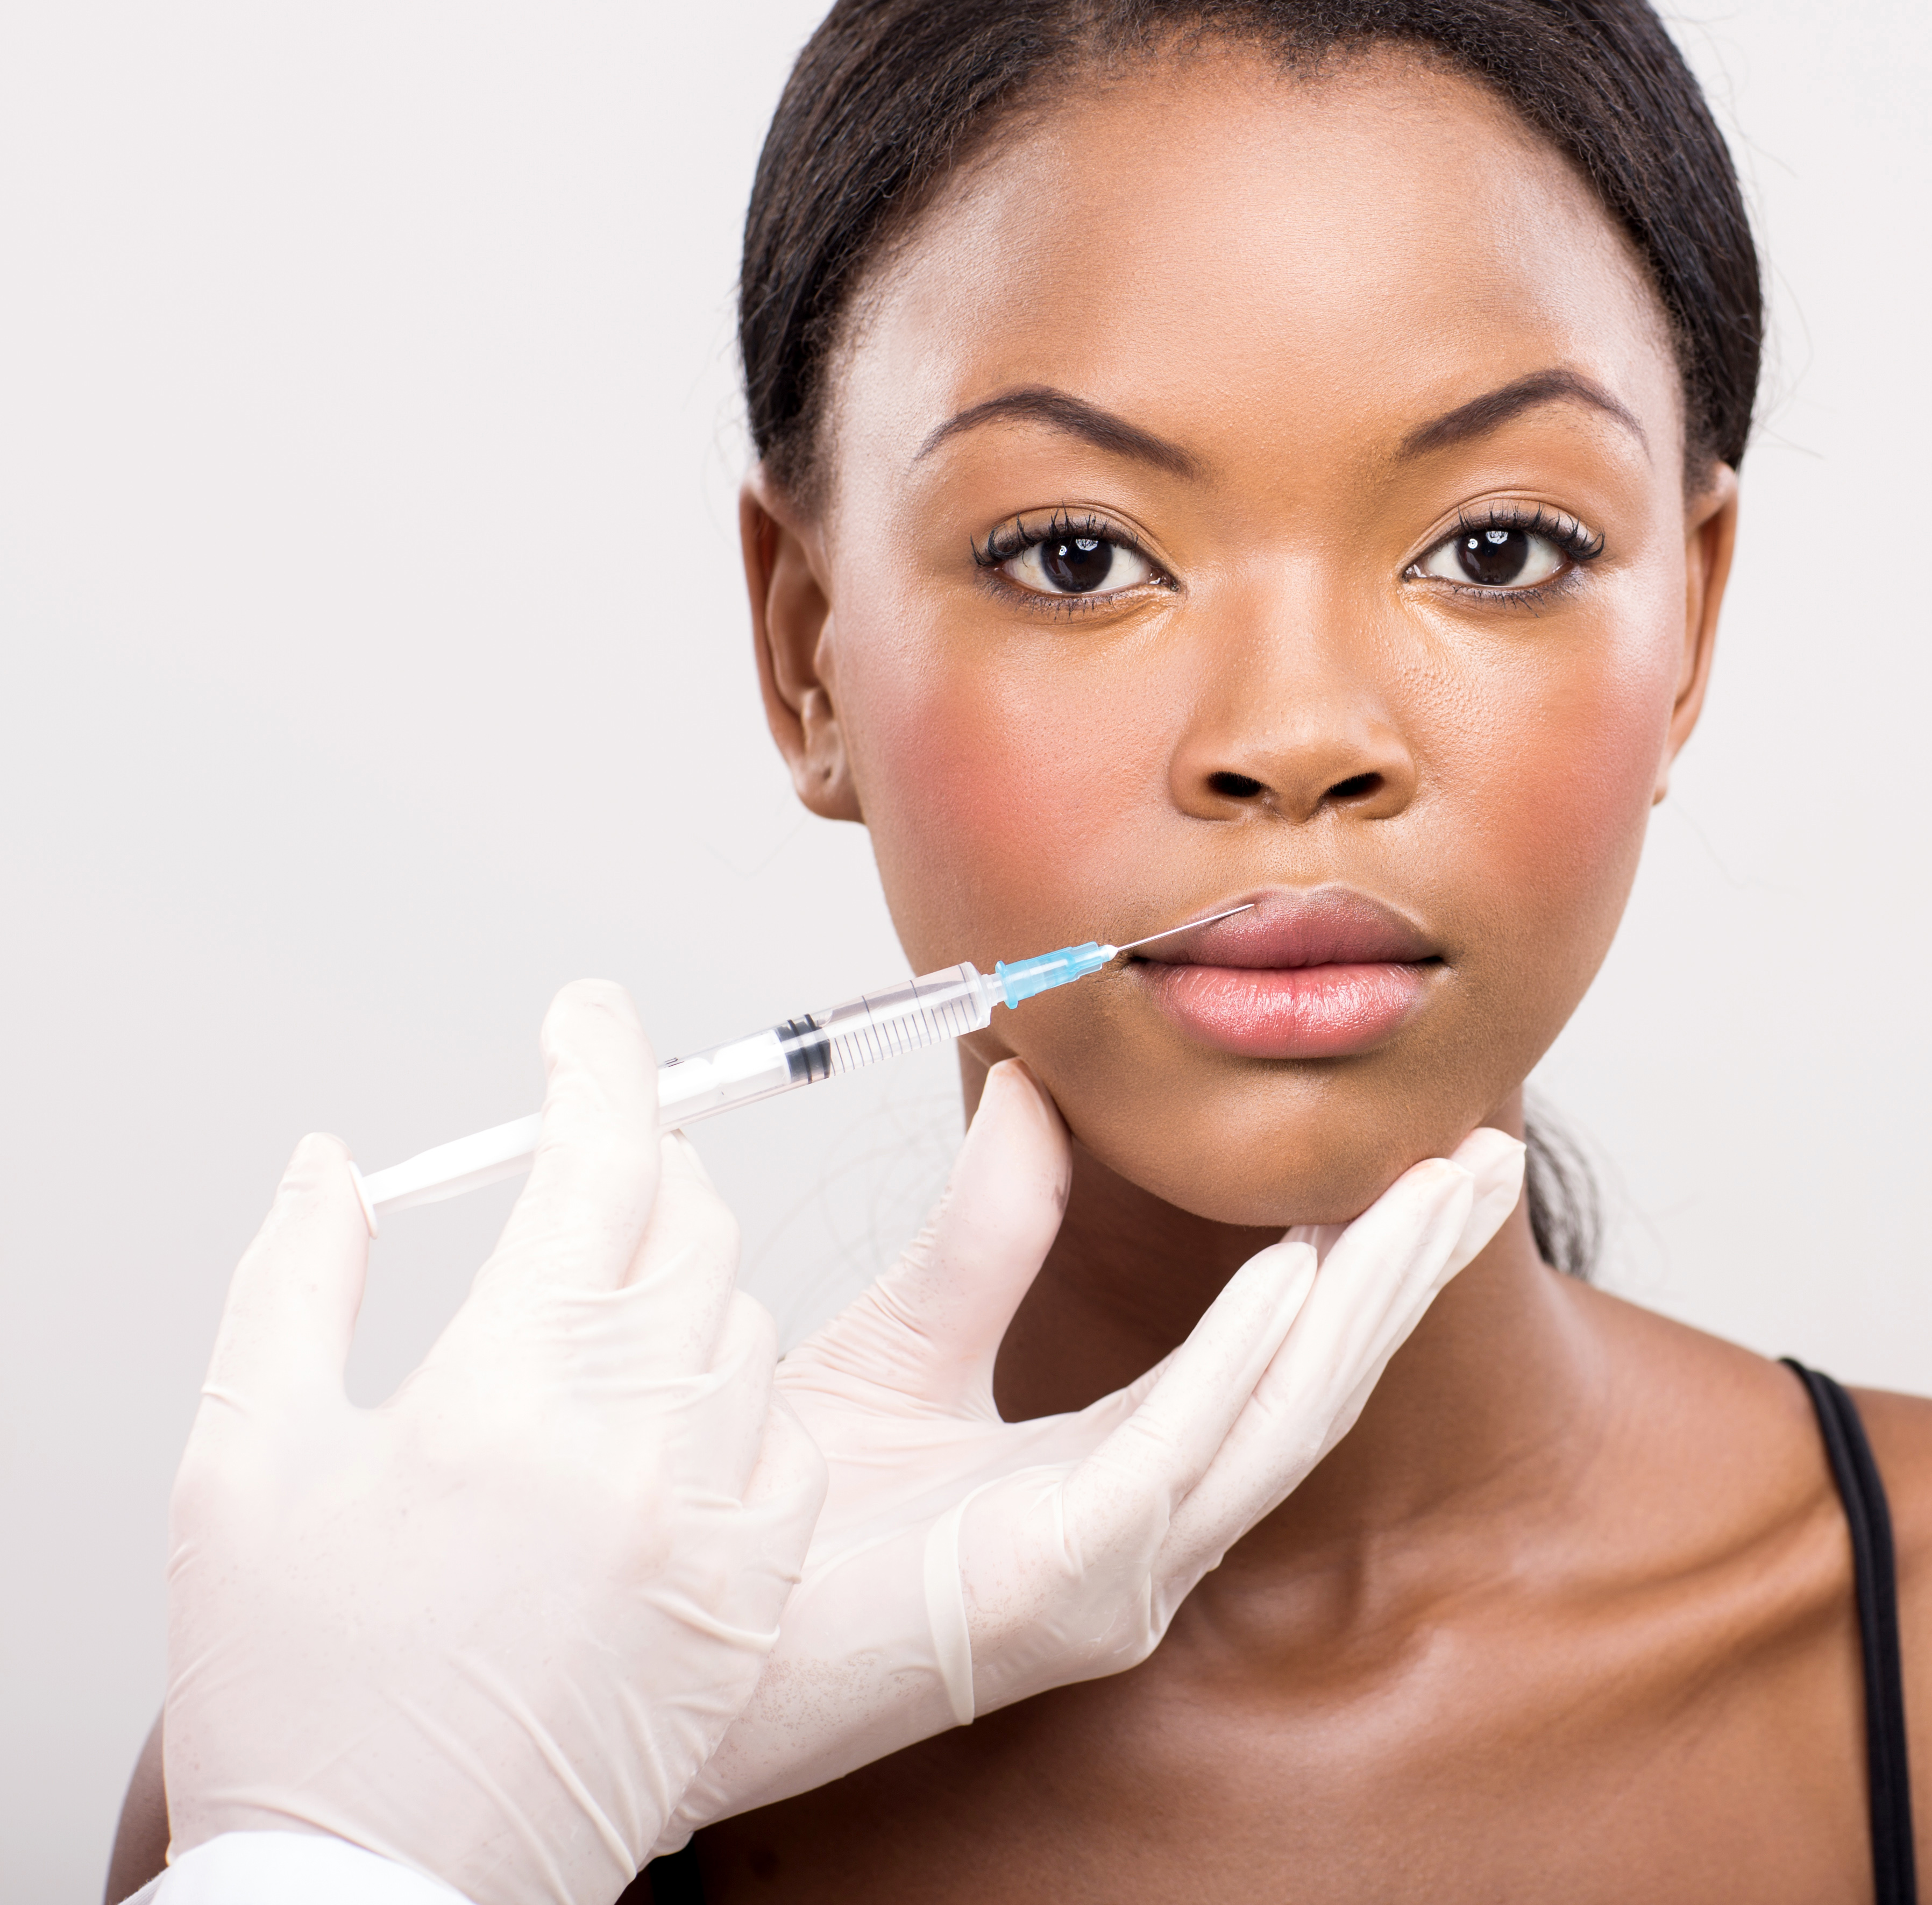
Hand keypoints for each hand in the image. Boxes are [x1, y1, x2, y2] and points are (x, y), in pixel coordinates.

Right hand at [163, 984, 826, 1904]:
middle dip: (643, 1178)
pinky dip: (735, 1417)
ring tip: (599, 1336)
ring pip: (745, 1330)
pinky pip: (786, 1449)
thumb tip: (340, 1164)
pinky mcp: (752, 1601)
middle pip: (693, 1229)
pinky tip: (662, 1447)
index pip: (596, 1161)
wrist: (371, 1884)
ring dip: (685, 1299)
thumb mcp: (242, 1464)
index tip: (588, 1017)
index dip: (599, 1062)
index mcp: (503, 1392)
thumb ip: (298, 1285)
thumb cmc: (293, 1690)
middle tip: (586, 1184)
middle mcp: (631, 1446)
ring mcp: (708, 1527)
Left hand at [654, 1062, 1521, 1842]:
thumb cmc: (775, 1519)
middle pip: (1315, 1387)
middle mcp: (1141, 1537)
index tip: (1426, 1172)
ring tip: (1430, 1197)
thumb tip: (1031, 1091)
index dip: (1362, 1267)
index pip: (1278, 1365)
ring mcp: (1115, 1573)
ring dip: (1366, 1302)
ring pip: (1282, 1420)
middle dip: (1409, 1273)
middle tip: (1487, 1163)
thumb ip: (987, 1228)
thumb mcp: (903, 1338)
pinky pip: (1179, 1454)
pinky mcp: (1063, 1584)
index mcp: (1114, 1483)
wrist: (660, 1625)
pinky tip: (1295, 1276)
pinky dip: (1243, 1359)